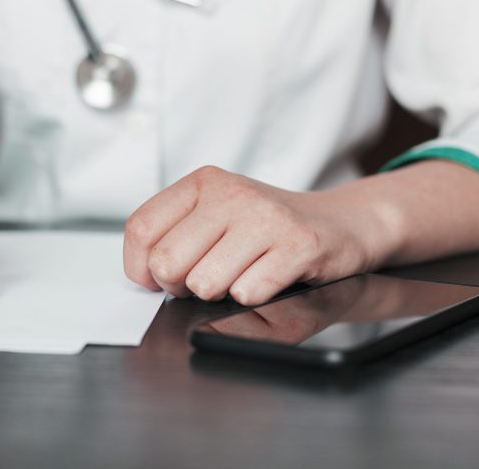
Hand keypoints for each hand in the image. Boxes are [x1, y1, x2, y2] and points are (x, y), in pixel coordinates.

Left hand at [124, 166, 393, 305]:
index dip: (141, 268)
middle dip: (182, 286)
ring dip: (222, 292)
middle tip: (209, 276)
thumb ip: (174, 236)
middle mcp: (232, 193)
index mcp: (203, 183)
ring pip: (205, 284)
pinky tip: (270, 277)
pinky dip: (255, 296)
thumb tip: (144, 275)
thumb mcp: (215, 215)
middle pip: (167, 263)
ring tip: (244, 272)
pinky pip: (248, 293)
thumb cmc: (267, 228)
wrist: (338, 224)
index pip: (141, 229)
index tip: (158, 279)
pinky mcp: (298, 245)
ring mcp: (266, 218)